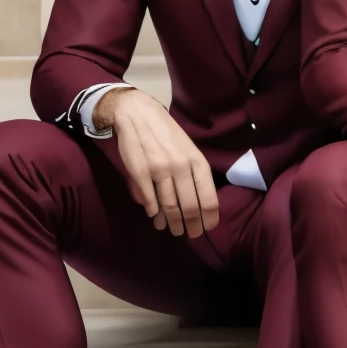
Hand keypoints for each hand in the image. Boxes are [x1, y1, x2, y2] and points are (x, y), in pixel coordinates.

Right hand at [94, 86, 219, 237]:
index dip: (209, 219)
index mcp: (197, 161)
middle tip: (189, 234)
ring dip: (171, 223)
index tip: (207, 229)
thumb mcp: (188, 150)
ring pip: (169, 206)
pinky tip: (155, 217)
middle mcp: (181, 166)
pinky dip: (153, 212)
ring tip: (172, 229)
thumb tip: (198, 206)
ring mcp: (160, 170)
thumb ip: (193, 176)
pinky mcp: (140, 172)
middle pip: (190, 207)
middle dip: (191, 226)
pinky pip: (149, 200)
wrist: (137, 113)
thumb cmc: (166, 133)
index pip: (209, 198)